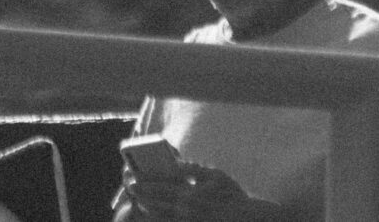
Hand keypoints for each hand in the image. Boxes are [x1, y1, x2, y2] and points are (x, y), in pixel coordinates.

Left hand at [118, 160, 278, 221]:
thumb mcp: (216, 176)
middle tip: (130, 188)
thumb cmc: (233, 196)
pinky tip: (153, 215)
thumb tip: (177, 163)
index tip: (133, 178)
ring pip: (160, 217)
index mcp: (190, 194)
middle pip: (156, 203)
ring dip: (147, 210)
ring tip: (138, 203)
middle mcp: (186, 210)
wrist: (248, 220)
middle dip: (141, 195)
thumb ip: (195, 169)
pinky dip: (160, 219)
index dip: (145, 182)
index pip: (161, 186)